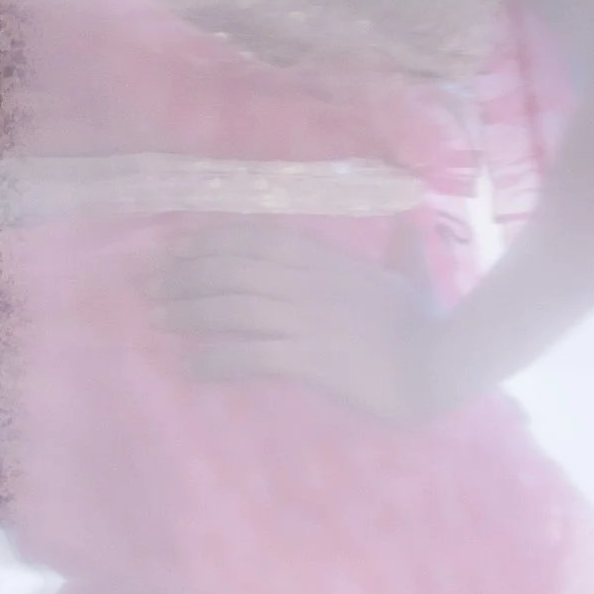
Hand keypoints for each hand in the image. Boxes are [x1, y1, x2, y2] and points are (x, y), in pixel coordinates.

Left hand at [157, 218, 458, 424]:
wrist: (442, 365)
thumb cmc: (429, 324)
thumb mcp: (415, 278)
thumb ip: (405, 252)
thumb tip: (411, 227)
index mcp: (325, 260)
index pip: (254, 240)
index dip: (210, 242)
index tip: (178, 249)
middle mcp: (308, 283)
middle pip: (232, 269)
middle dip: (187, 274)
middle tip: (151, 285)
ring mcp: (307, 320)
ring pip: (234, 307)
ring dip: (191, 310)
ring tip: (161, 318)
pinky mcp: (309, 359)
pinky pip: (250, 355)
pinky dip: (216, 359)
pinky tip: (192, 366)